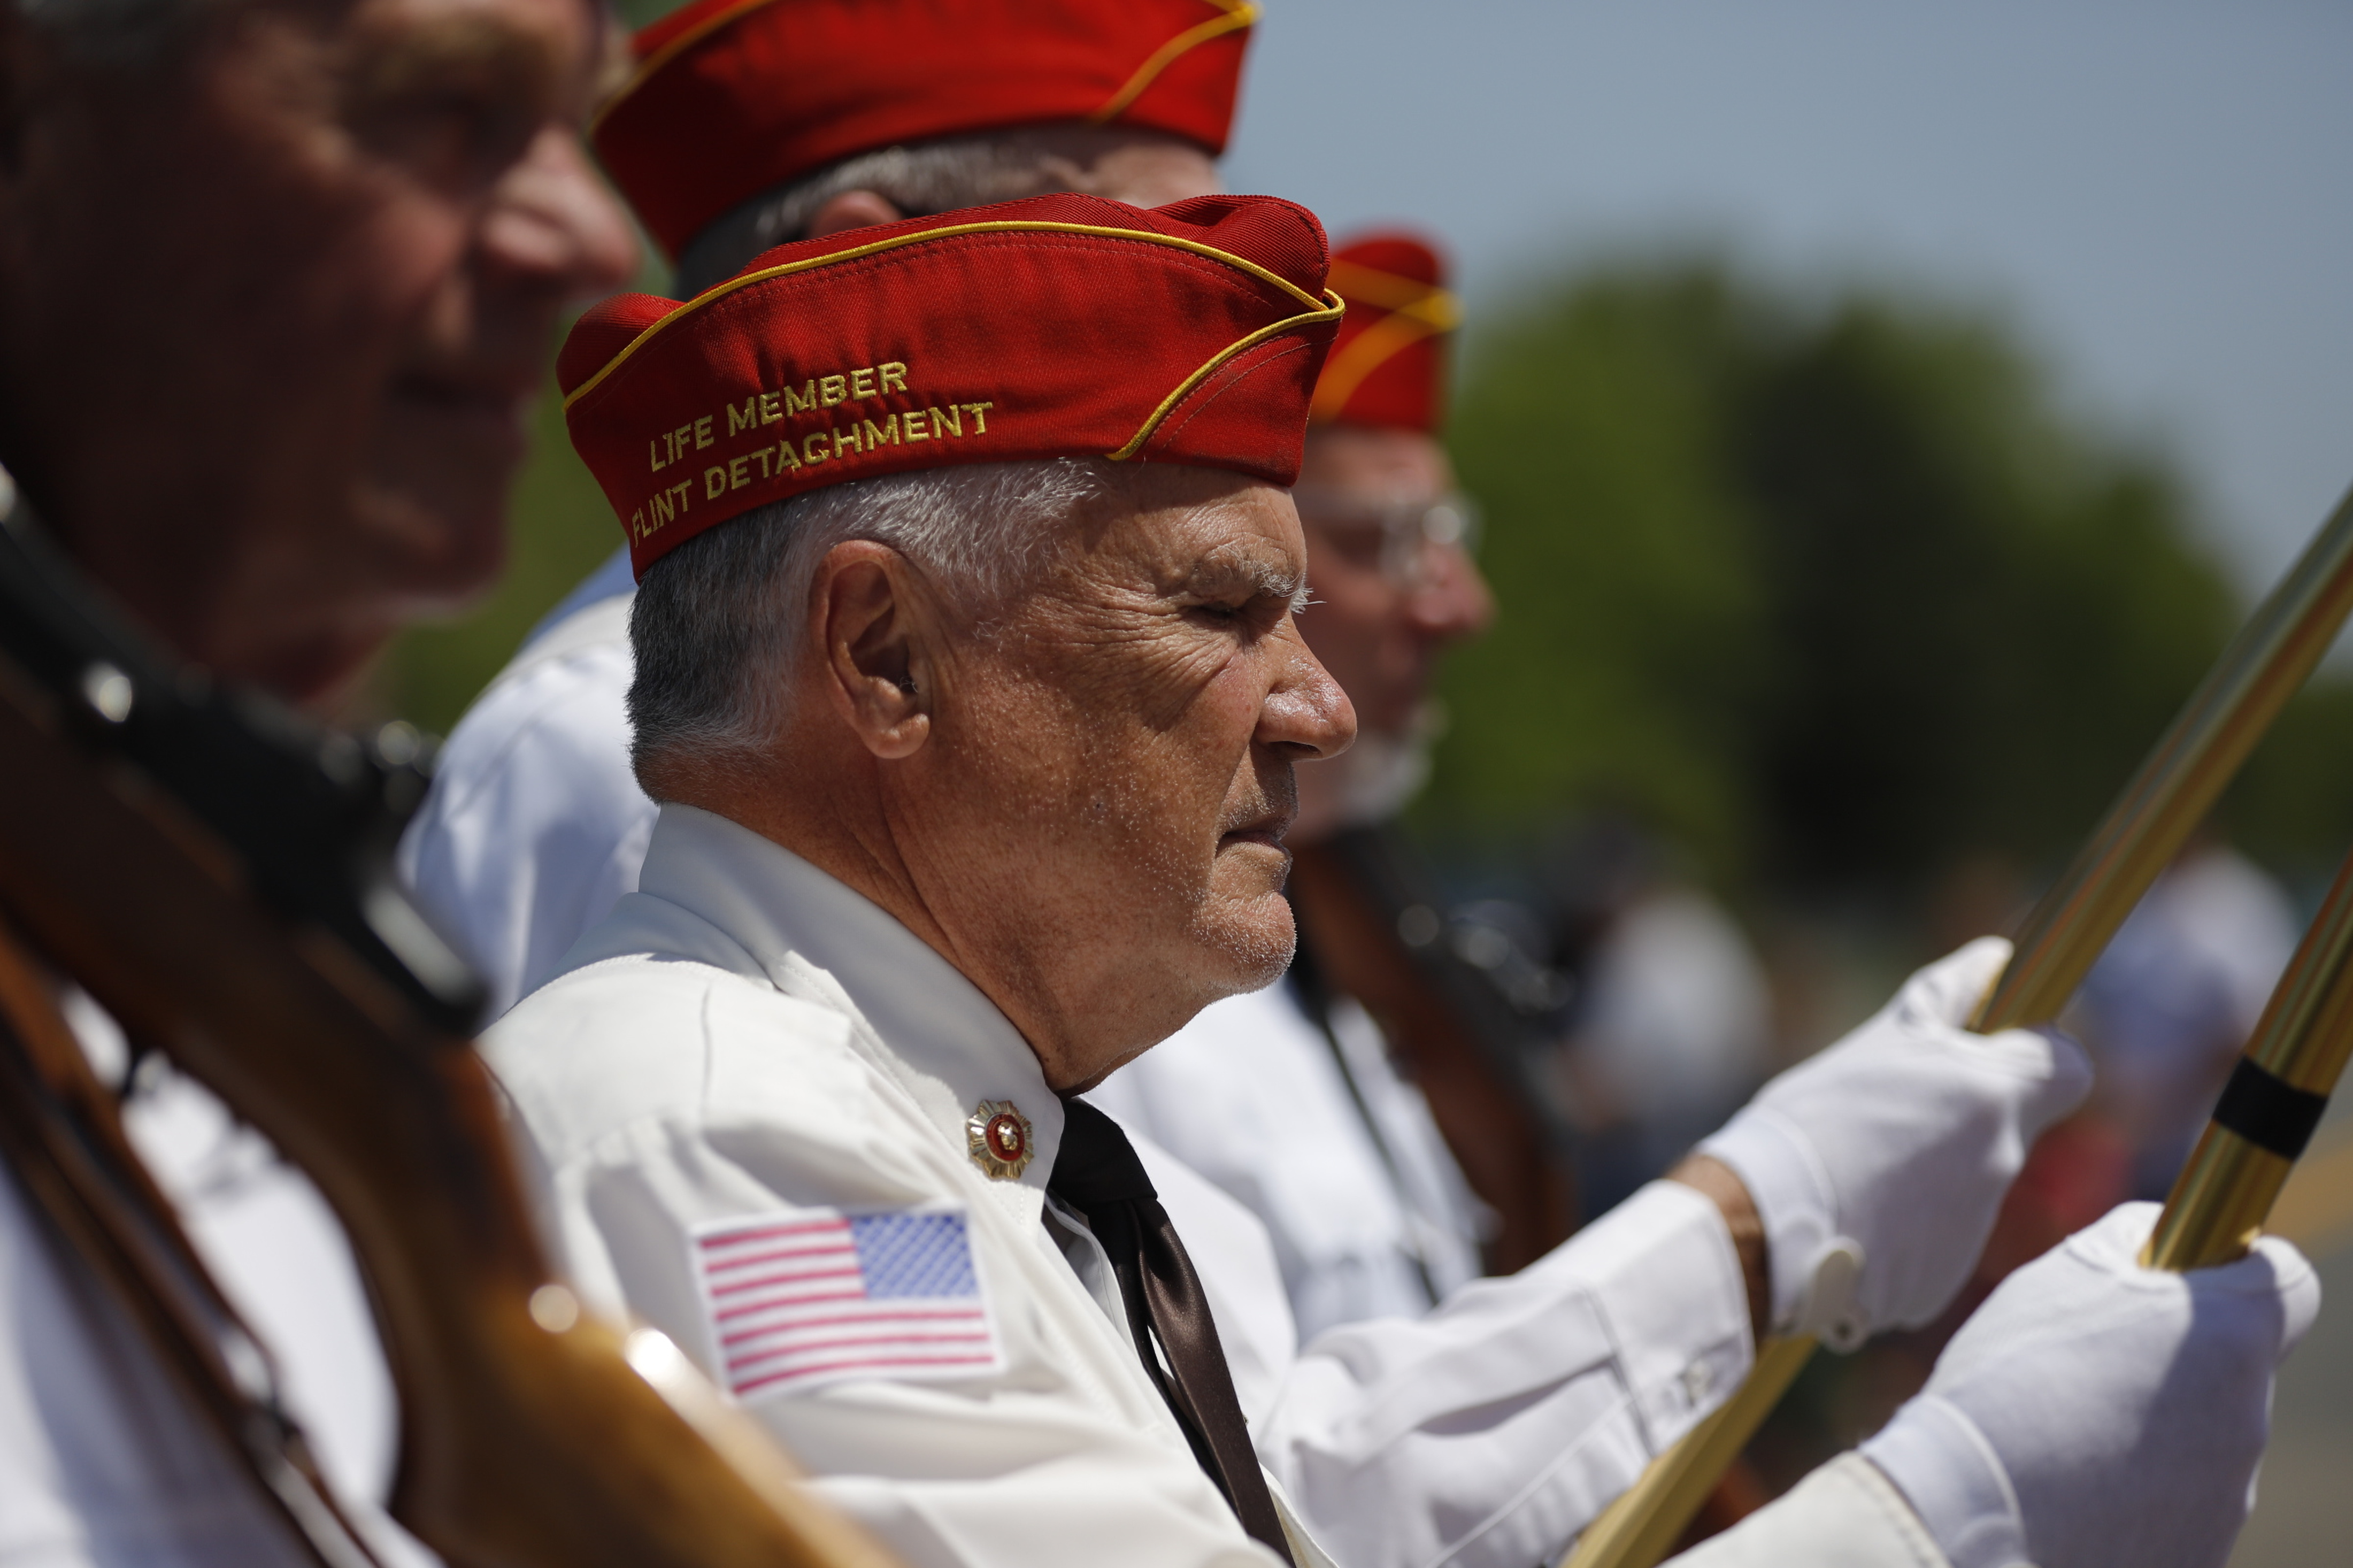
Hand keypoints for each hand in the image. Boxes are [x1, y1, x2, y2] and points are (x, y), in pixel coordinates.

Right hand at [1697, 937, 2090, 1342]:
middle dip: (1963, 1117)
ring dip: (1927, 1172)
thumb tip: (1996, 957)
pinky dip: (1903, 1228)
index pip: (2069, 1068)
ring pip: (1967, 1184)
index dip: (2038, 1057)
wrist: (1762, 1226)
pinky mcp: (1940, 1280)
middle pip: (2007, 1127)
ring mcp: (1974, 1227)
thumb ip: (1950, 1001)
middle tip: (1893, 1112)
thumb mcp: (1885, 1039)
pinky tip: (1851, 1215)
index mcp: (1992, 1095)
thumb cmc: (1817, 1117)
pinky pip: (1933, 1241)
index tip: (1997, 1052)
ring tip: (1855, 1167)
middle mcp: (2000, 1160)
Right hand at [1862, 1203, 2318, 1567]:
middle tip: (2088, 1363)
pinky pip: (2180, 1500)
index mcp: (2229, 1336)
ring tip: (2064, 1430)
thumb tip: (2159, 1241)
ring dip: (2151, 1425)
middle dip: (2173, 1357)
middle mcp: (2249, 1417)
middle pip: (2231, 1366)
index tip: (2187, 1277)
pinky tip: (2070, 1483)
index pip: (2289, 1283)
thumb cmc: (2012, 1380)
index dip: (2241, 1272)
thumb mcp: (2066, 1271)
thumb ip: (2132, 1241)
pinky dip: (2138, 1489)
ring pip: (2203, 1436)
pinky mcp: (2202, 1552)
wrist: (1971, 1511)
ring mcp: (2230, 1496)